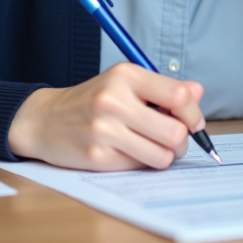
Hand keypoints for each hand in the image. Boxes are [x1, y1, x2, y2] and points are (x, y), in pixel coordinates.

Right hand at [6, 63, 205, 170]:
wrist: (44, 120)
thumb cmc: (91, 100)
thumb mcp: (124, 83)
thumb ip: (162, 88)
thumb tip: (197, 90)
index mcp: (125, 75)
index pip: (179, 97)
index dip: (194, 114)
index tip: (192, 122)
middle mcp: (114, 100)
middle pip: (176, 132)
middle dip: (182, 140)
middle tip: (173, 139)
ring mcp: (105, 130)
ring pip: (163, 155)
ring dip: (165, 155)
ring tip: (153, 146)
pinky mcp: (98, 156)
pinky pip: (140, 166)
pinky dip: (142, 162)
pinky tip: (129, 151)